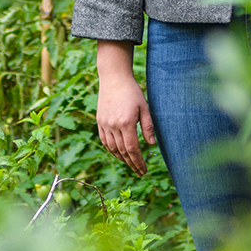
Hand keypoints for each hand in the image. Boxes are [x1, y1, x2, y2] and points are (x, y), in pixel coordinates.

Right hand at [96, 41, 155, 175]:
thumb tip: (151, 145)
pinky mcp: (100, 122)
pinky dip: (112, 150)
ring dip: (122, 159)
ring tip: (131, 164)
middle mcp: (113, 126)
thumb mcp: (144, 107)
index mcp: (126, 123)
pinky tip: (119, 154)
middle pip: (123, 152)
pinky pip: (105, 141)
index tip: (144, 170)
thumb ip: (148, 127)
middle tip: (140, 172)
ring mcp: (104, 124)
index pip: (132, 149)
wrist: (113, 78)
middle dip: (132, 164)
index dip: (138, 162)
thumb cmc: (132, 91)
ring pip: (113, 148)